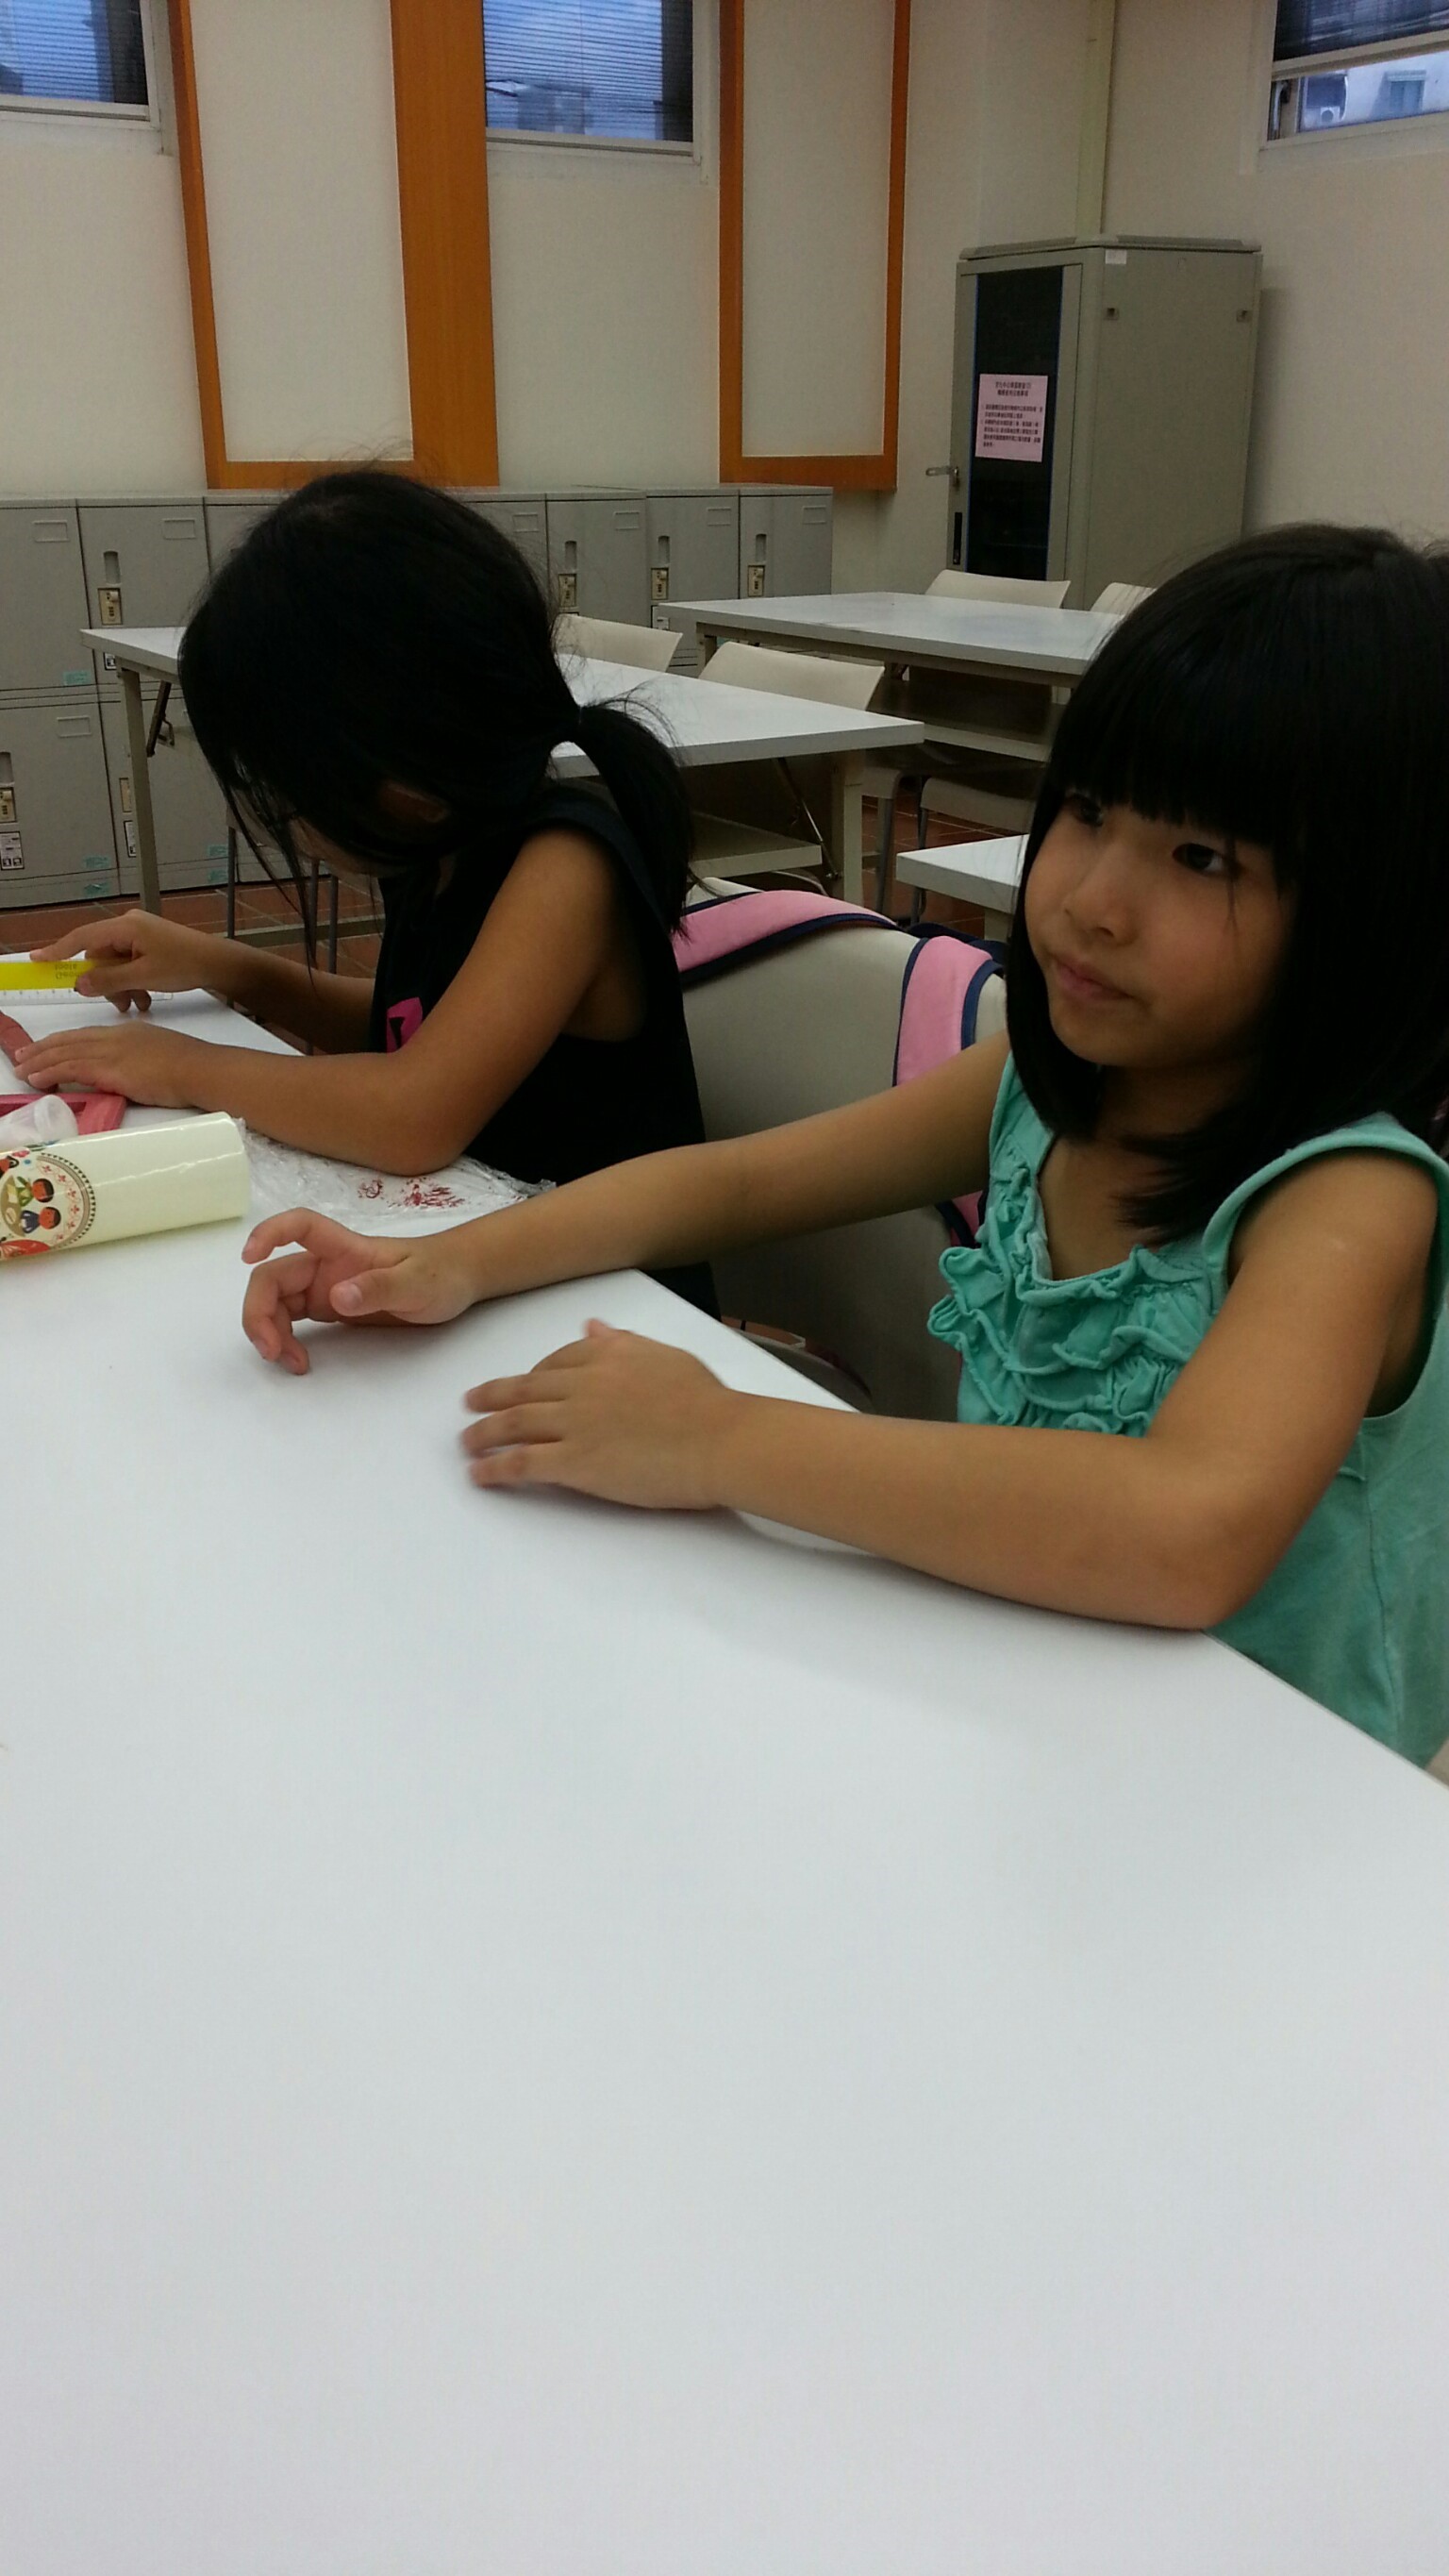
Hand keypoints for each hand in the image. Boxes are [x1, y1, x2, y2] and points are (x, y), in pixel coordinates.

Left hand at [10, 1020, 203, 1107]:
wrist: (201, 1069)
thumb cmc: (191, 1067)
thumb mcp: (160, 1053)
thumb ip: (139, 1059)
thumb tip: (127, 1072)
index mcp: (127, 1032)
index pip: (84, 1035)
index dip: (60, 1041)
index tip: (44, 1048)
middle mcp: (114, 1037)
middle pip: (68, 1040)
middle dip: (41, 1049)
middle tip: (21, 1057)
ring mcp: (111, 1052)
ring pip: (64, 1053)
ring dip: (38, 1062)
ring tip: (21, 1070)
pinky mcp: (110, 1069)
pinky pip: (71, 1068)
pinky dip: (50, 1072)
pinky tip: (36, 1078)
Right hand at [31, 908, 228, 1013]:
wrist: (218, 963)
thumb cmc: (185, 964)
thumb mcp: (144, 976)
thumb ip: (109, 980)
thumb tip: (80, 984)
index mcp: (125, 926)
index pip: (82, 938)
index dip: (58, 950)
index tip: (37, 959)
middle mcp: (128, 925)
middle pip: (99, 956)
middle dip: (106, 982)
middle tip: (120, 1004)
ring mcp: (139, 934)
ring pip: (114, 964)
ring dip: (121, 986)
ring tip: (137, 1004)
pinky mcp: (148, 944)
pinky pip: (128, 963)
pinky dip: (132, 981)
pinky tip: (145, 998)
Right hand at [242, 1210, 480, 1372]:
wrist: (458, 1280)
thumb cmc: (441, 1274)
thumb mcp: (420, 1283)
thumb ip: (381, 1288)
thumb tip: (336, 1297)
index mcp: (346, 1248)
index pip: (300, 1226)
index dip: (269, 1233)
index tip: (248, 1257)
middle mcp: (327, 1265)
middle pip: (273, 1277)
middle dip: (259, 1311)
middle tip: (272, 1351)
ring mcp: (325, 1286)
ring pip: (277, 1302)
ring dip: (270, 1330)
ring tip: (292, 1363)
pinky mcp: (330, 1308)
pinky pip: (292, 1319)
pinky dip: (286, 1339)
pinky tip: (299, 1359)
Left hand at [461, 1320, 742, 1509]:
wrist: (719, 1439)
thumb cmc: (706, 1402)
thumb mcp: (665, 1356)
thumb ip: (625, 1343)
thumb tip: (594, 1326)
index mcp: (606, 1356)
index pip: (556, 1362)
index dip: (532, 1376)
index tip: (522, 1385)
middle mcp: (582, 1386)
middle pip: (523, 1390)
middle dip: (491, 1397)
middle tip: (470, 1404)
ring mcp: (575, 1424)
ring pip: (513, 1424)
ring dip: (483, 1433)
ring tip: (466, 1442)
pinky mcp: (575, 1463)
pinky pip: (522, 1463)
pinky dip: (494, 1468)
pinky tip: (479, 1473)